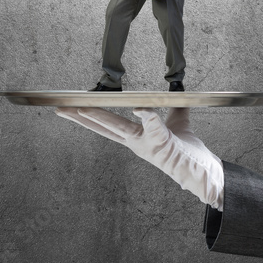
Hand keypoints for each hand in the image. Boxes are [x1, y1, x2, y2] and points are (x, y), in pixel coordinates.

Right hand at [53, 107, 223, 210]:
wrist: (202, 172)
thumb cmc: (187, 151)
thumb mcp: (177, 123)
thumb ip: (172, 108)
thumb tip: (176, 90)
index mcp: (134, 137)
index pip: (106, 124)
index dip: (88, 115)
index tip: (72, 106)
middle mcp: (135, 142)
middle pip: (103, 126)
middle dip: (80, 117)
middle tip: (61, 108)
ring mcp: (146, 144)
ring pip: (119, 128)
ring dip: (100, 117)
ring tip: (82, 107)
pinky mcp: (162, 143)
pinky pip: (154, 126)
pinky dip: (146, 116)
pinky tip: (138, 108)